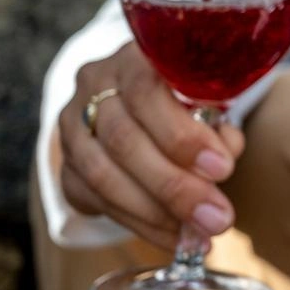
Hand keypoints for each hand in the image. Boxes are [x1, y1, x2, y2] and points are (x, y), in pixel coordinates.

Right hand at [57, 42, 243, 248]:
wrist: (136, 91)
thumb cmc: (187, 87)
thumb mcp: (207, 88)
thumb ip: (217, 117)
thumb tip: (224, 156)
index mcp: (134, 54)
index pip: (148, 93)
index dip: (183, 136)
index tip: (223, 169)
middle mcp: (95, 84)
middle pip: (123, 141)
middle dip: (175, 187)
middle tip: (217, 217)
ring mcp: (71, 124)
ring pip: (102, 176)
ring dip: (155, 213)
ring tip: (197, 235)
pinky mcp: (64, 162)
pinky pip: (93, 200)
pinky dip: (137, 223)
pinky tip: (170, 236)